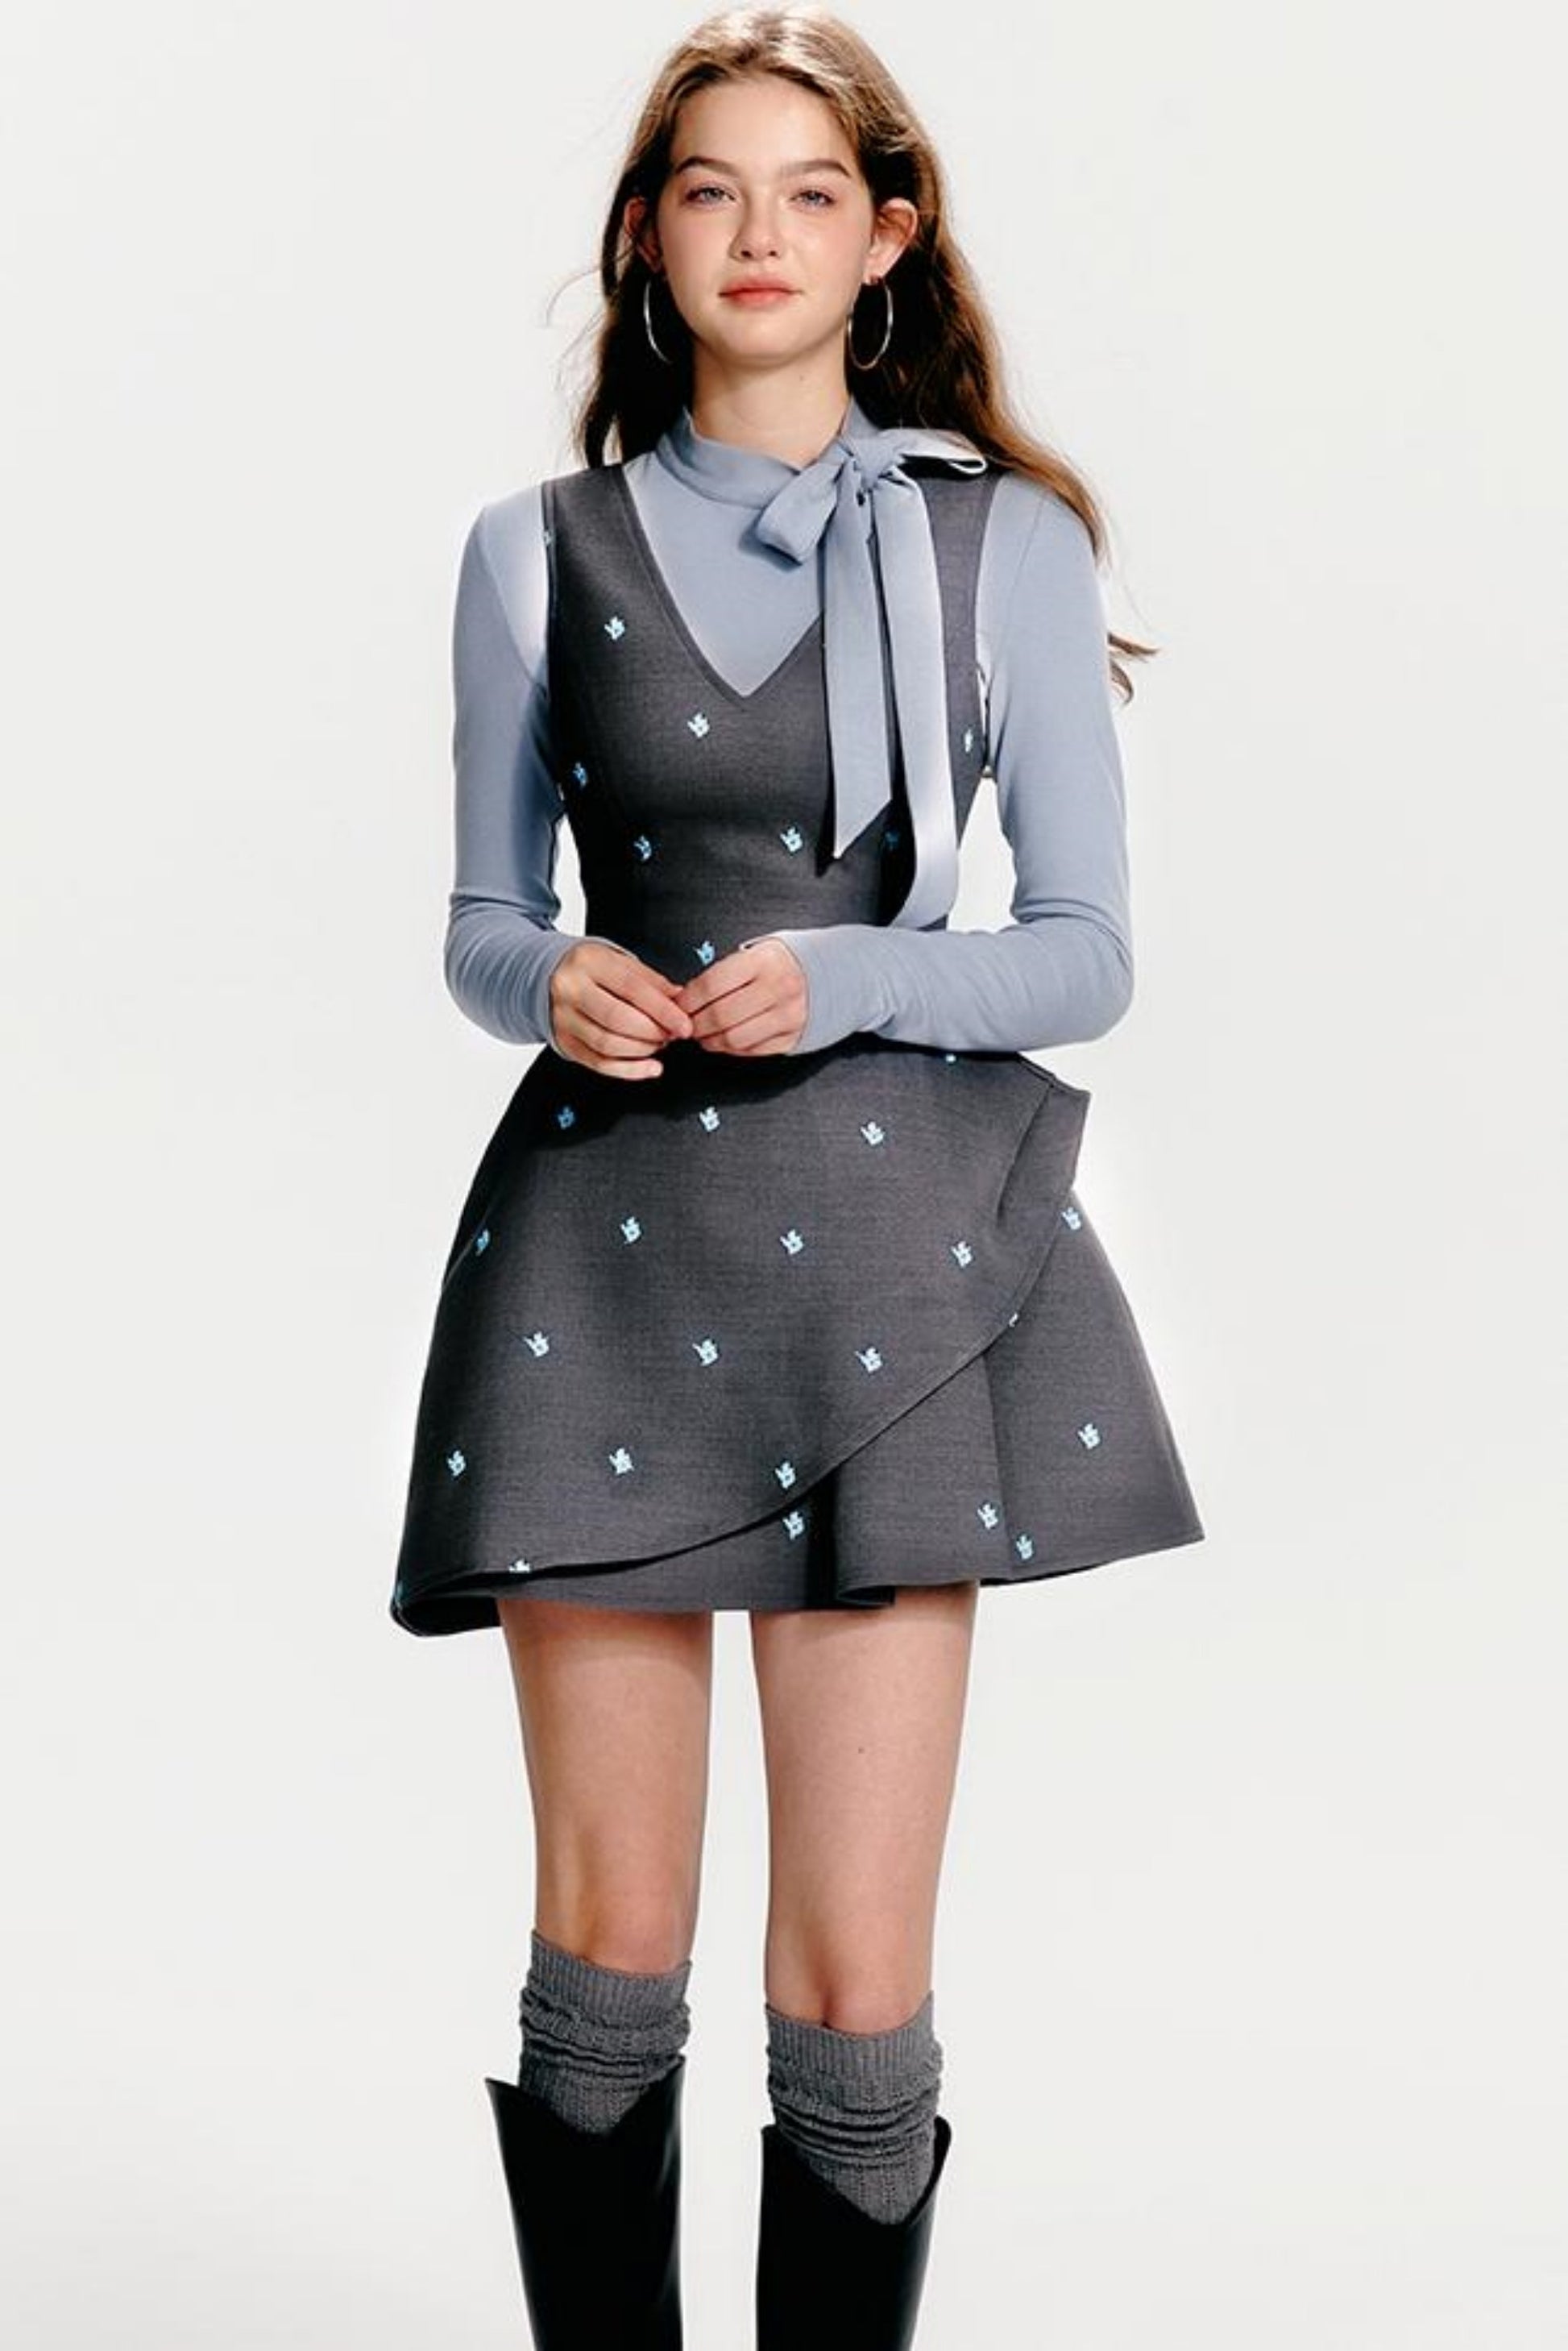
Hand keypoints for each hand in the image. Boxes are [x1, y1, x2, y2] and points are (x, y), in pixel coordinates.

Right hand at [548, 941, 694, 1078]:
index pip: (631, 988)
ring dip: (642, 1050)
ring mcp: (564, 1019)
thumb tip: (679, 1000)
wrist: (551, 976)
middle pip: (617, 1018)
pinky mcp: (565, 1042)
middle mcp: (570, 989)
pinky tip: (649, 1067)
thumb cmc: (593, 969)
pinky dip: (630, 1070)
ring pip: (608, 1044)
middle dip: (653, 1032)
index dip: (663, 1010)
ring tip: (659, 1044)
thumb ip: (651, 981)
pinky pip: (599, 1064)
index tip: (684, 1024)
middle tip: (672, 1034)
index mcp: (589, 962)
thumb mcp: (620, 961)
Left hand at [673, 938, 806, 1057]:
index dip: (687, 1001)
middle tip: (686, 1024)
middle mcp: (778, 988)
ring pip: (734, 1039)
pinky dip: (732, 1049)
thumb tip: (686, 998)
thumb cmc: (780, 964)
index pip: (711, 985)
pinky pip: (751, 1051)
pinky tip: (725, 1039)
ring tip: (704, 1034)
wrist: (825, 974)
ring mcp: (787, 1016)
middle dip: (695, 1025)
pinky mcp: (792, 1037)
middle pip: (720, 1016)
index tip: (678, 1006)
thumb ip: (723, 974)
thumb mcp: (755, 953)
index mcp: (763, 962)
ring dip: (711, 1041)